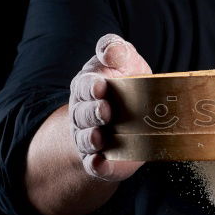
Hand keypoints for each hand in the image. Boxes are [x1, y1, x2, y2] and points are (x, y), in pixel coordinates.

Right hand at [69, 34, 151, 179]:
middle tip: (106, 110)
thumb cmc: (127, 83)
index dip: (92, 87)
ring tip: (100, 138)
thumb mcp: (125, 61)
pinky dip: (96, 165)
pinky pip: (94, 165)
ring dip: (91, 138)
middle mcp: (84, 113)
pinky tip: (99, 163)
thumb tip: (110, 50)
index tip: (101, 86)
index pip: (85, 85)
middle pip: (83, 113)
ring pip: (86, 139)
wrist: (132, 119)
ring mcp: (90, 137)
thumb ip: (116, 50)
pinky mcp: (101, 160)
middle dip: (93, 112)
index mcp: (88, 87)